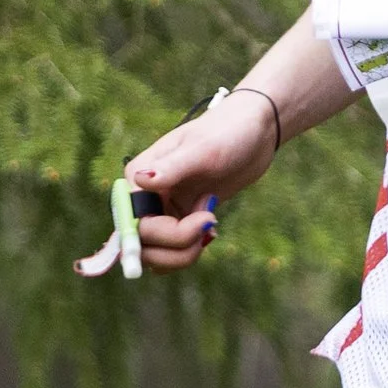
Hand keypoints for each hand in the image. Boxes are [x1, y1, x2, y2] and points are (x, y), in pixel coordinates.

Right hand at [124, 89, 278, 269]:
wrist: (252, 134)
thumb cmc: (227, 132)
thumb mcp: (203, 150)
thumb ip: (172, 167)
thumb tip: (140, 179)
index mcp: (138, 177)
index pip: (134, 223)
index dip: (163, 235)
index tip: (202, 225)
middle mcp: (144, 196)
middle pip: (142, 245)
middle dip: (177, 248)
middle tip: (211, 225)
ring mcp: (161, 210)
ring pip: (155, 254)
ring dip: (183, 253)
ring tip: (211, 224)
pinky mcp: (179, 219)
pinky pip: (173, 250)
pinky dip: (190, 249)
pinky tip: (211, 228)